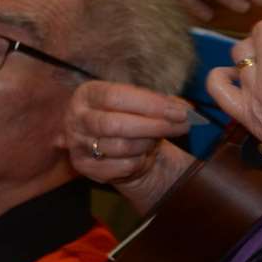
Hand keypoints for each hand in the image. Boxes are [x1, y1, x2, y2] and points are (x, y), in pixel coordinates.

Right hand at [63, 79, 193, 205]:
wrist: (118, 147)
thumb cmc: (132, 118)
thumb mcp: (143, 103)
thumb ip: (160, 102)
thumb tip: (185, 108)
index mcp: (88, 94)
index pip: (116, 96)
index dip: (151, 104)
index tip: (180, 111)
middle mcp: (76, 118)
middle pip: (116, 124)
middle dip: (155, 126)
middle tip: (183, 127)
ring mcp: (77, 144)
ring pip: (121, 147)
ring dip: (148, 144)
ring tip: (157, 139)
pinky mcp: (84, 166)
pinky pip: (122, 166)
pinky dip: (140, 161)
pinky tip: (143, 155)